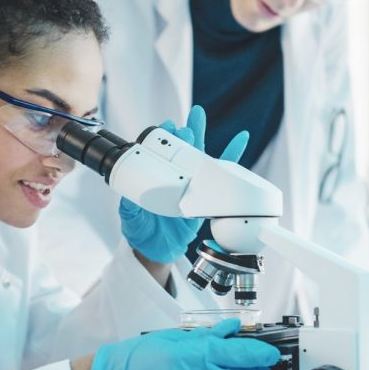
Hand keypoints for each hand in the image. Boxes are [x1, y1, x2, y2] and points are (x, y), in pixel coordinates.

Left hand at [119, 105, 249, 262]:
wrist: (157, 252)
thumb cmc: (142, 233)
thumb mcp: (132, 221)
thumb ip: (130, 210)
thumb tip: (127, 199)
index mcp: (154, 180)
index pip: (159, 152)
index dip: (164, 137)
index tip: (168, 126)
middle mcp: (173, 178)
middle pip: (182, 149)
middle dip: (187, 131)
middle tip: (191, 120)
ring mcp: (190, 186)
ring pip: (200, 157)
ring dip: (204, 135)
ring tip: (205, 117)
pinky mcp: (205, 197)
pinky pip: (222, 176)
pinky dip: (232, 158)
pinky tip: (240, 140)